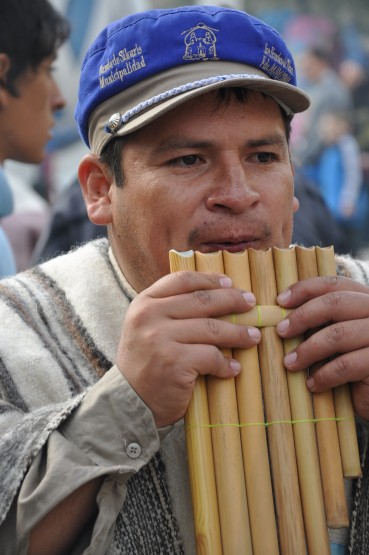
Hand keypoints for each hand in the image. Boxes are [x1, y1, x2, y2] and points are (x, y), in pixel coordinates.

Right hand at [116, 271, 259, 426]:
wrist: (128, 402)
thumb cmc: (144, 363)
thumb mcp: (146, 327)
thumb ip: (170, 310)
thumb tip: (216, 295)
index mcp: (144, 303)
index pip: (182, 280)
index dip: (210, 280)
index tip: (230, 283)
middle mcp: (150, 316)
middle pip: (201, 300)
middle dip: (232, 300)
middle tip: (251, 303)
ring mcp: (161, 338)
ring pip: (212, 328)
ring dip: (238, 333)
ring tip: (253, 337)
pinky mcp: (174, 362)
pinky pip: (211, 357)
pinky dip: (226, 364)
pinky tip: (233, 368)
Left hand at [276, 275, 368, 419]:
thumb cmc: (353, 367)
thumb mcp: (337, 338)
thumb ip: (320, 322)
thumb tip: (280, 314)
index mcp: (366, 300)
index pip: (335, 284)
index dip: (305, 289)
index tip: (280, 301)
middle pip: (335, 303)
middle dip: (302, 316)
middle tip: (281, 332)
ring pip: (338, 334)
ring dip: (308, 350)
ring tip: (290, 364)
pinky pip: (346, 365)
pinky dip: (324, 375)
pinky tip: (312, 384)